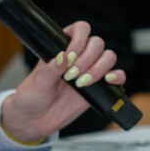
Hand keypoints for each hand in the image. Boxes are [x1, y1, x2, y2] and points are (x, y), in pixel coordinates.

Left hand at [0, 21, 124, 143]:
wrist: (35, 120)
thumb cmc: (32, 96)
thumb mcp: (37, 82)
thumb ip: (50, 70)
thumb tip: (63, 57)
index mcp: (63, 47)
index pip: (80, 30)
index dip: (79, 39)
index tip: (70, 56)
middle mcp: (79, 56)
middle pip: (97, 43)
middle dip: (87, 58)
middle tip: (72, 75)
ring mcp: (90, 70)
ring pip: (109, 57)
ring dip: (100, 68)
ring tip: (82, 82)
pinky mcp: (100, 88)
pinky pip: (117, 77)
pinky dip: (117, 77)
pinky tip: (107, 81)